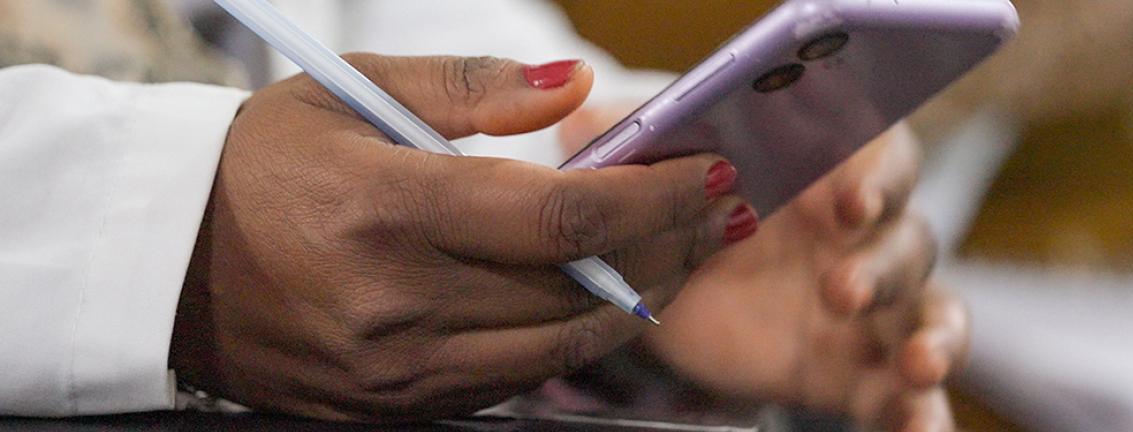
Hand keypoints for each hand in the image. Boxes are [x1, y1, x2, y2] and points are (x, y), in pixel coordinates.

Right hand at [170, 56, 757, 421]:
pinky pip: (512, 382)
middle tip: (718, 215)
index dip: (654, 197)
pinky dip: (569, 341)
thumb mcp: (350, 93)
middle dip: (668, 249)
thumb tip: (573, 89)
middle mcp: (399, 303)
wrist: (168, 263)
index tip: (708, 175)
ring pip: (559, 350)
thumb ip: (471, 88)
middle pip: (578, 288)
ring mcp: (398, 370)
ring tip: (681, 257)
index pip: (562, 216)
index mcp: (388, 210)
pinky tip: (602, 300)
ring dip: (635, 302)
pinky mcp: (395, 405)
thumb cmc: (261, 165)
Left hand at [646, 125, 965, 430]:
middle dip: (882, 264)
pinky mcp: (851, 369)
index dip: (874, 176)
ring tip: (919, 365)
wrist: (671, 278)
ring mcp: (866, 306)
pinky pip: (900, 393)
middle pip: (904, 238)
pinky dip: (919, 414)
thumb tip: (584, 122)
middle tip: (841, 289)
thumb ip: (637, 142)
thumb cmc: (684, 199)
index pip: (877, 156)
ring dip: (935, 338)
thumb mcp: (657, 165)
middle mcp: (861, 234)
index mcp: (826, 168)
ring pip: (929, 313)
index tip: (851, 202)